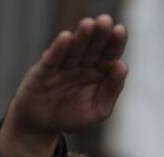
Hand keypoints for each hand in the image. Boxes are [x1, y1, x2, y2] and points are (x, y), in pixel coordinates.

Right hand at [0, 14, 127, 156]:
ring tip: (88, 25)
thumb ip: (111, 89)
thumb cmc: (72, 117)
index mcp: (98, 72)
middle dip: (99, 35)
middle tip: (105, 21)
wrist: (41, 126)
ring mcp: (62, 66)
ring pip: (73, 50)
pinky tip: (65, 38)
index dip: (115, 43)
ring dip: (81, 37)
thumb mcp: (98, 110)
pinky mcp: (43, 71)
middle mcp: (81, 65)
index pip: (109, 55)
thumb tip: (122, 65)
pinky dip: (58, 49)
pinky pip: (52, 59)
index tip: (120, 31)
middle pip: (92, 48)